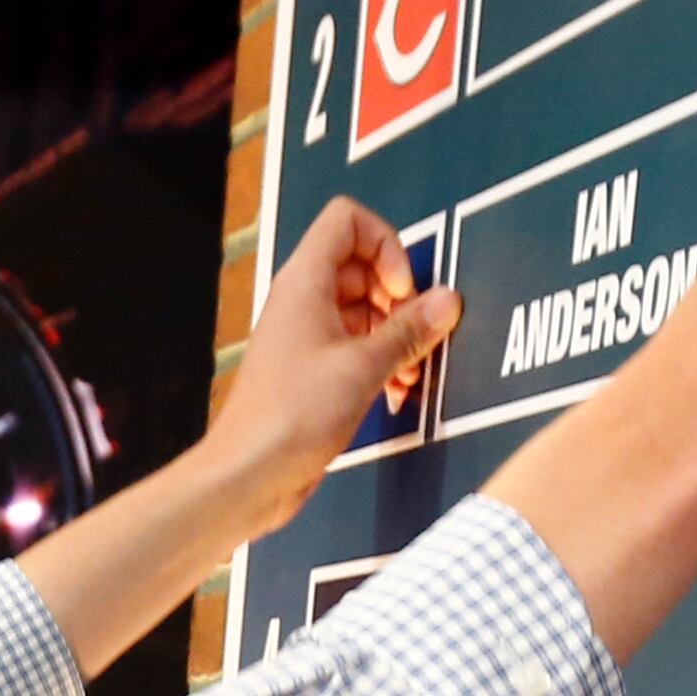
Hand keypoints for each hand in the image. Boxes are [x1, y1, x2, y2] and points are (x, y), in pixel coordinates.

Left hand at [195, 200, 464, 543]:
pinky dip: (381, 361)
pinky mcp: (312, 371)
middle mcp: (303, 302)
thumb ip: (409, 331)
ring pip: (364, 312)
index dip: (386, 245)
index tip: (402, 291)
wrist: (248, 474)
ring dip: (395, 336)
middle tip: (415, 335)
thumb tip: (447, 301)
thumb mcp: (363, 367)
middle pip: (363, 268)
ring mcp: (307, 336)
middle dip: (399, 298)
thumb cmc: (290, 416)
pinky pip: (356, 348)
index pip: (348, 221)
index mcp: (305, 282)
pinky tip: (397, 391)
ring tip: (410, 371)